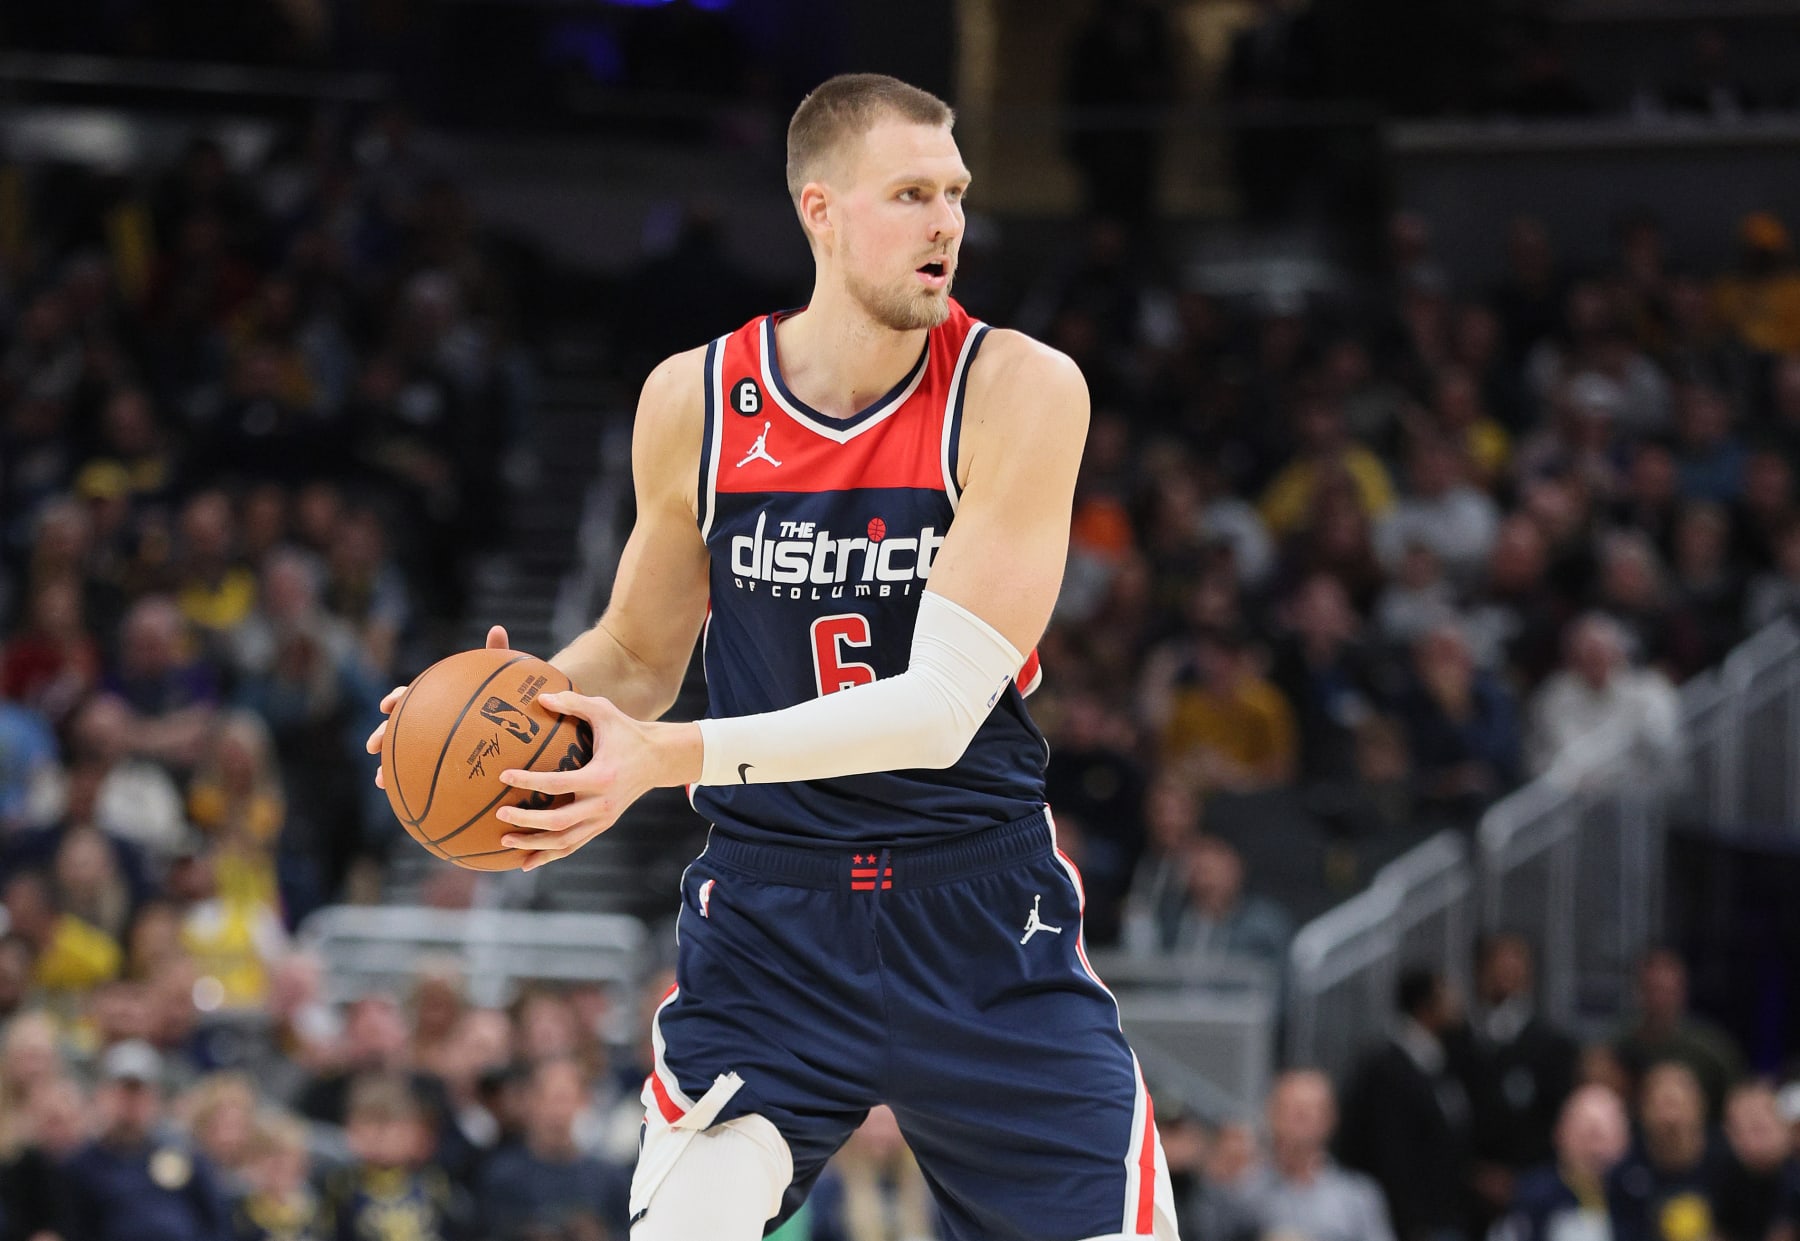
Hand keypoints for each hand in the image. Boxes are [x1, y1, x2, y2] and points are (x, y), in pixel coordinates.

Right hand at [367, 626, 508, 789]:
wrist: (510, 720)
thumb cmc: (502, 695)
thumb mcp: (500, 675)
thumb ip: (496, 653)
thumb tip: (497, 627)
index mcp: (436, 697)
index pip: (410, 694)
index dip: (397, 698)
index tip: (389, 704)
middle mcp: (427, 719)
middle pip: (398, 726)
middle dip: (382, 735)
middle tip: (372, 745)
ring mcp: (431, 742)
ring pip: (403, 755)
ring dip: (389, 768)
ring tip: (381, 781)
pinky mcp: (439, 763)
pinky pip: (423, 777)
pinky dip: (413, 788)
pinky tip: (409, 804)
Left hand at [494, 694, 700, 870]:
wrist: (658, 759)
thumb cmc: (627, 731)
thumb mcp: (604, 711)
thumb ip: (573, 703)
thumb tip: (540, 698)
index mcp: (601, 776)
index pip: (559, 783)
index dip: (529, 781)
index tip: (504, 775)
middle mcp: (603, 803)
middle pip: (559, 822)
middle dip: (527, 822)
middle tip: (500, 815)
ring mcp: (603, 819)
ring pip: (564, 842)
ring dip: (534, 846)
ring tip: (505, 841)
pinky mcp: (602, 825)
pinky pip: (573, 846)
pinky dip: (549, 856)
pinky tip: (525, 862)